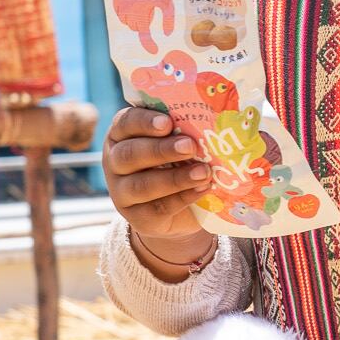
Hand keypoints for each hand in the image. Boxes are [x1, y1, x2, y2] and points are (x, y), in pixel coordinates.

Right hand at [103, 107, 215, 277]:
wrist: (183, 210)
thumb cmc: (181, 163)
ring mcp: (122, 192)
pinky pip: (158, 208)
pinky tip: (203, 189)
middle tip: (190, 146)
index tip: (168, 122)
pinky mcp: (137, 217)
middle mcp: (115, 162)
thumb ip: (190, 130)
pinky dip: (183, 198)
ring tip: (203, 172)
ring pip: (141, 185)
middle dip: (161, 150)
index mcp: (122, 135)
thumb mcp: (182, 142)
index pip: (125, 123)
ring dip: (175, 178)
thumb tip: (224, 122)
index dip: (144, 122)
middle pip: (129, 154)